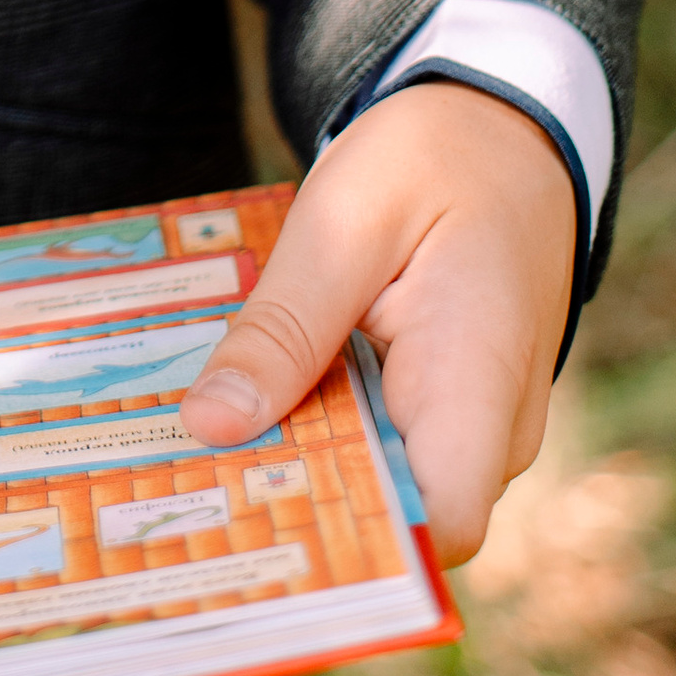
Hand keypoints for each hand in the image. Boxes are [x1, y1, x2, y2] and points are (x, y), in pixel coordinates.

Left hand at [179, 81, 577, 564]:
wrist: (502, 134)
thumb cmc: (434, 161)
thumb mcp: (345, 217)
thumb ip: (285, 326)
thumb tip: (211, 426)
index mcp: (478, 381)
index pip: (439, 524)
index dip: (352, 542)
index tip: (245, 519)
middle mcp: (491, 433)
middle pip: (396, 517)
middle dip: (293, 507)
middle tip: (172, 484)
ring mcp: (473, 432)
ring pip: (384, 487)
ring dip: (297, 468)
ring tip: (186, 451)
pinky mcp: (445, 417)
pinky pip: (382, 450)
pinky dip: (318, 434)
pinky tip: (241, 408)